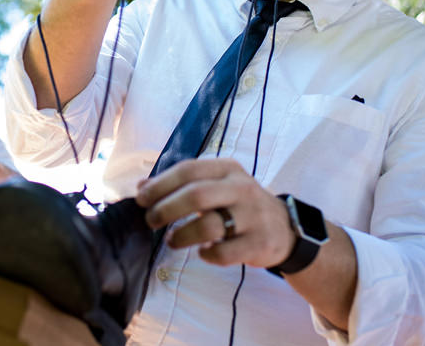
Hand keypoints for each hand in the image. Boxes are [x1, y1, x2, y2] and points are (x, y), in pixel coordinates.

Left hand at [135, 158, 292, 268]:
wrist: (284, 228)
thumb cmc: (237, 204)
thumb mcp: (214, 186)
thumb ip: (179, 184)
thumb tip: (141, 186)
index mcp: (227, 169)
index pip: (188, 170)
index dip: (159, 185)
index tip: (141, 200)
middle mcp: (242, 189)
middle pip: (196, 195)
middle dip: (165, 210)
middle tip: (150, 221)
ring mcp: (253, 216)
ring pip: (208, 225)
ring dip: (181, 235)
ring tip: (172, 241)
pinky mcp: (259, 243)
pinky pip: (224, 253)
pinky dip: (206, 255)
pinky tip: (203, 252)